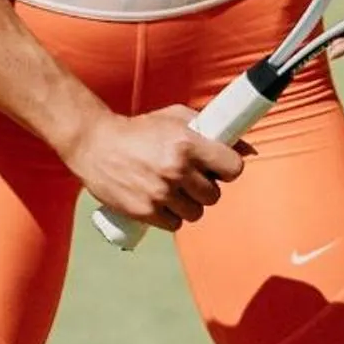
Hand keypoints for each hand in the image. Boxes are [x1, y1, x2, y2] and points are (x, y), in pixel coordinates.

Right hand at [62, 107, 250, 232]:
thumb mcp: (176, 118)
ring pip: (195, 213)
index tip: (219, 167)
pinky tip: (160, 201)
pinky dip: (170, 216)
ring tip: (173, 189)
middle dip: (205, 188)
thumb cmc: (140, 129)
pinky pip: (174, 225)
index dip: (228, 168)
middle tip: (190, 178)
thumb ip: (211, 130)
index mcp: (186, 143)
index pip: (232, 168)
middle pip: (214, 195)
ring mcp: (160, 193)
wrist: (95, 144)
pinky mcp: (145, 211)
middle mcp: (176, 169)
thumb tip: (249, 150)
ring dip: (188, 204)